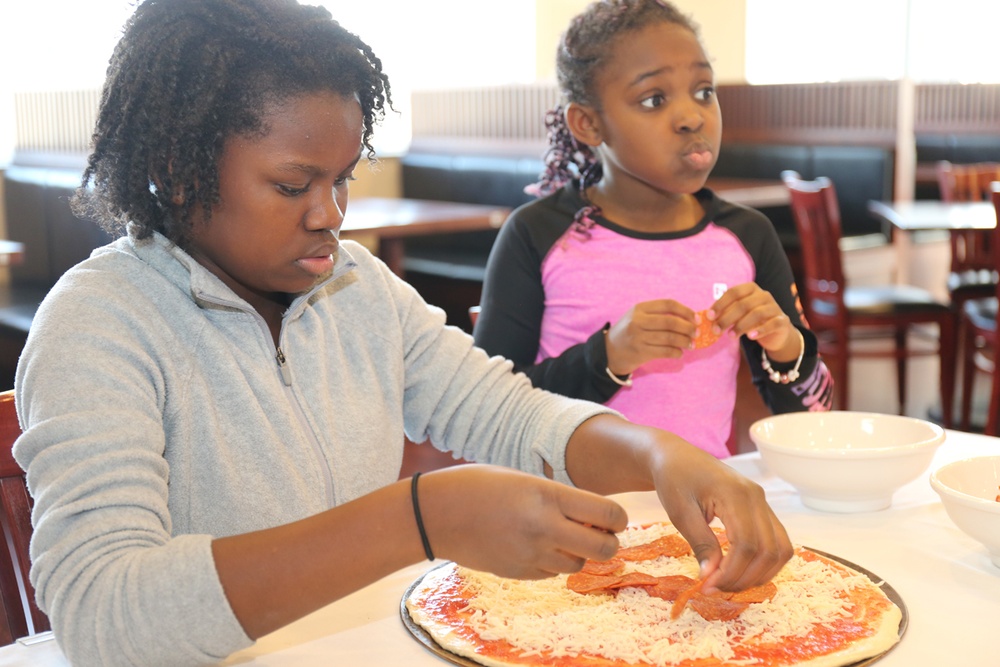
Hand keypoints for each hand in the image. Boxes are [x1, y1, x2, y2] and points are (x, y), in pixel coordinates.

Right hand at [419, 465, 627, 578]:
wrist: (435, 514)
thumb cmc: (478, 485)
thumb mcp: (524, 479)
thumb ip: (559, 497)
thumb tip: (594, 517)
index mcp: (547, 496)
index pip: (607, 514)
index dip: (619, 518)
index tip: (613, 517)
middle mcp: (544, 528)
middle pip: (603, 548)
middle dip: (609, 542)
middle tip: (600, 532)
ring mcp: (531, 554)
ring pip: (578, 564)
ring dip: (579, 553)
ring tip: (562, 536)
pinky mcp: (518, 573)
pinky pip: (553, 573)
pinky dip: (554, 563)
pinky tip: (538, 545)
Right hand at [605, 299, 695, 374]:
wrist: (610, 351)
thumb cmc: (630, 332)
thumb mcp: (638, 317)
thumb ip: (658, 314)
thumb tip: (689, 318)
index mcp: (639, 308)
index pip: (668, 304)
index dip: (685, 311)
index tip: (696, 318)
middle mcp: (638, 321)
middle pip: (670, 322)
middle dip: (688, 328)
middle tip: (697, 332)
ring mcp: (638, 337)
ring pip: (669, 338)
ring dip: (684, 341)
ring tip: (691, 344)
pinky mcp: (640, 352)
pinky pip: (665, 351)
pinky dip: (676, 352)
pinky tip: (679, 353)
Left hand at [646, 435, 792, 592]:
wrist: (676, 457)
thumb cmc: (674, 479)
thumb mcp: (680, 512)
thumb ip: (700, 543)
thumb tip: (711, 577)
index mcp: (736, 494)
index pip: (747, 544)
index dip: (731, 572)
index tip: (708, 586)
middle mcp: (757, 497)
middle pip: (768, 550)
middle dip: (745, 577)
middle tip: (716, 588)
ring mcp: (763, 502)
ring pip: (780, 549)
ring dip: (759, 574)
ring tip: (728, 583)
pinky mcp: (762, 509)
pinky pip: (776, 541)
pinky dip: (764, 562)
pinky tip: (741, 571)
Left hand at [708, 283, 798, 361]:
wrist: (776, 331)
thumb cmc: (751, 320)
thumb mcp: (738, 314)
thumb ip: (726, 313)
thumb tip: (708, 318)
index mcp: (751, 289)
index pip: (733, 292)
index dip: (720, 304)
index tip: (709, 316)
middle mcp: (764, 295)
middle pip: (743, 305)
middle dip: (727, 318)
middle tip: (716, 330)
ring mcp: (774, 307)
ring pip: (757, 314)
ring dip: (741, 326)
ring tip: (730, 336)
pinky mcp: (782, 321)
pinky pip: (772, 324)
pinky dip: (761, 330)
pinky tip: (750, 337)